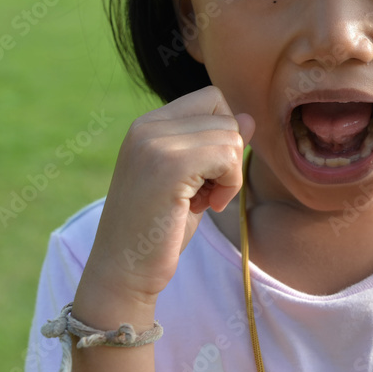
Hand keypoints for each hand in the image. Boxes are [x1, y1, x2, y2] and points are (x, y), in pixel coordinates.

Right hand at [83, 86, 254, 301]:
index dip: (223, 135)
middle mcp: (147, 126)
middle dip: (228, 158)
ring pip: (231, 136)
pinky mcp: (168, 165)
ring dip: (230, 175)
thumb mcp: (193, 180)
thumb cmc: (160, 229)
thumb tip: (249, 117)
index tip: (204, 173)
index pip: (212, 99)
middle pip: (226, 116)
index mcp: (148, 124)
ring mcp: (154, 143)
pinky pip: (228, 156)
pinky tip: (207, 207)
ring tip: (201, 202)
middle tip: (204, 193)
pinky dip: (230, 185)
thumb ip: (216, 146)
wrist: (123, 272)